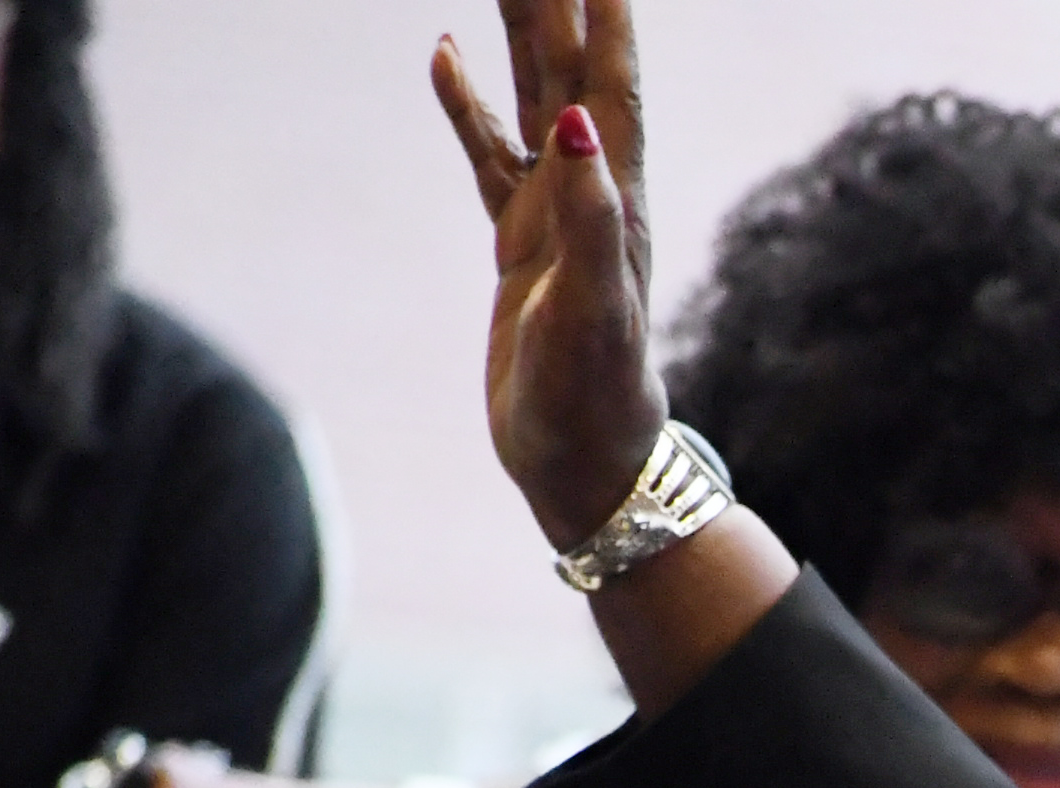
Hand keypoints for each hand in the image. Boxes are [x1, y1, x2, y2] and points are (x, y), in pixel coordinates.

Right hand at [431, 0, 665, 550]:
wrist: (587, 468)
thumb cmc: (596, 401)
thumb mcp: (594, 311)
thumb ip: (592, 219)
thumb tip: (578, 124)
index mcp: (615, 201)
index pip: (611, 83)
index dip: (608, 13)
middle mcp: (591, 195)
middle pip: (571, 71)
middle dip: (560, 1)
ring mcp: (553, 214)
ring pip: (531, 98)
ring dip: (518, 32)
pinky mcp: (521, 245)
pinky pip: (490, 154)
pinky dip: (467, 104)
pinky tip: (444, 53)